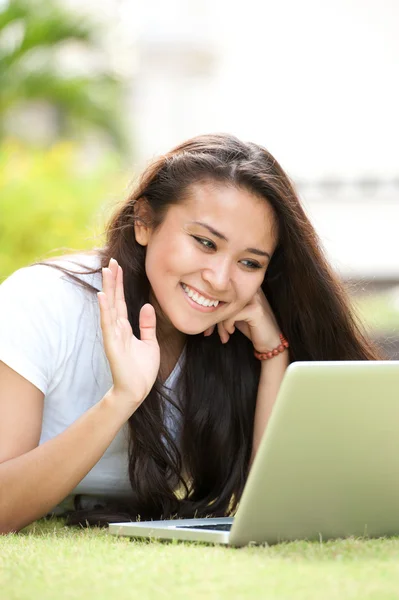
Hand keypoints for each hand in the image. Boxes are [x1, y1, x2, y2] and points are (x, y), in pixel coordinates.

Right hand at [98, 258, 159, 413]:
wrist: (136, 391)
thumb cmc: (142, 370)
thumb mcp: (150, 343)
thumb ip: (147, 325)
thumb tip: (146, 305)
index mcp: (125, 327)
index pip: (121, 301)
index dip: (119, 283)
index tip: (118, 266)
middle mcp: (117, 328)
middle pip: (114, 299)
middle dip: (113, 280)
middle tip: (111, 261)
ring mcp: (113, 335)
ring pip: (110, 307)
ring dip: (108, 289)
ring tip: (106, 271)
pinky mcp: (112, 344)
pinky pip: (108, 324)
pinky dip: (105, 310)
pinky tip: (103, 296)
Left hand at [203, 288, 280, 352]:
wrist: (271, 343)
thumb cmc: (252, 328)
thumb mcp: (235, 315)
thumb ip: (224, 308)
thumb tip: (202, 309)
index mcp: (245, 288)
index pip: (223, 293)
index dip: (212, 308)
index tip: (208, 325)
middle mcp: (251, 289)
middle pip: (223, 298)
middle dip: (213, 317)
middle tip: (208, 332)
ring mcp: (255, 298)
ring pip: (226, 307)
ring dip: (220, 324)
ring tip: (223, 335)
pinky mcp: (256, 309)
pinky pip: (232, 314)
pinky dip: (227, 325)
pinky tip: (231, 332)